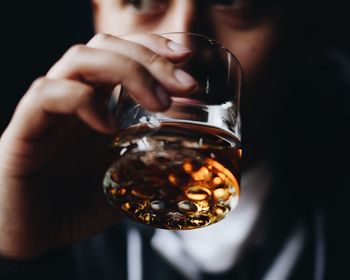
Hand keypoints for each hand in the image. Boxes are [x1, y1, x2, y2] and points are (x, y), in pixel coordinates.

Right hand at [0, 33, 195, 259]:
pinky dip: (82, 100)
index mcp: (96, 105)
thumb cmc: (77, 206)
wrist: (34, 236)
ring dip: (125, 70)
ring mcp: (49, 111)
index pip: (120, 53)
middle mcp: (74, 100)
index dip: (152, 47)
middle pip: (104, 46)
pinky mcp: (26, 129)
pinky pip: (47, 95)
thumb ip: (151, 165)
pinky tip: (107, 125)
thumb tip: (187, 160)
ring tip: (158, 103)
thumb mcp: (126, 182)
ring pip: (79, 59)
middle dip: (149, 57)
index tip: (185, 58)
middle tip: (184, 84)